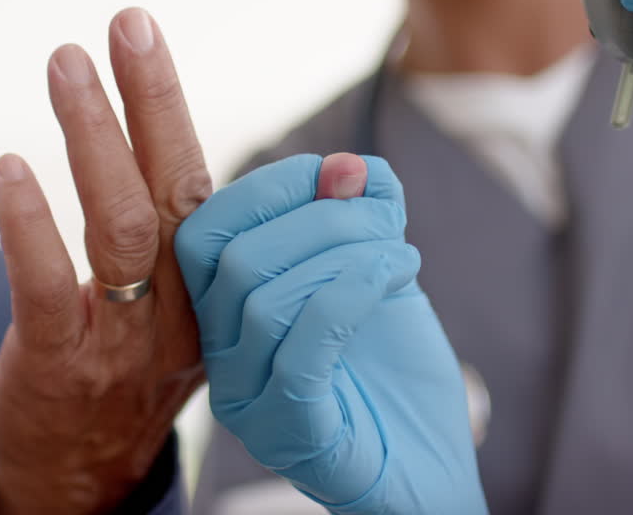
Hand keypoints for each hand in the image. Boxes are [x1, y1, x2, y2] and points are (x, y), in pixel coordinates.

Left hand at [0, 8, 210, 513]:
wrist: (86, 478)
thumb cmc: (131, 370)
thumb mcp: (185, 307)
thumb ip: (197, 233)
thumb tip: (206, 141)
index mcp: (213, 284)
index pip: (207, 182)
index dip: (175, 107)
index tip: (147, 31)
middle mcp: (182, 307)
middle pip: (177, 187)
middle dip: (154, 98)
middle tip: (126, 22)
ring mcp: (125, 339)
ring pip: (123, 227)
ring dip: (96, 139)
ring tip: (67, 63)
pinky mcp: (62, 365)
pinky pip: (49, 290)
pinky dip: (31, 226)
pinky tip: (10, 168)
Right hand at [175, 153, 486, 514]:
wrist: (430, 467)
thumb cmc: (394, 371)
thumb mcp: (379, 269)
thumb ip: (362, 215)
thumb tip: (347, 165)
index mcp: (224, 310)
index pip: (202, 230)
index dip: (265, 186)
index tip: (336, 173)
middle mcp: (220, 357)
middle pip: (230, 257)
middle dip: (316, 216)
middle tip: (384, 220)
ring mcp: (247, 400)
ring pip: (262, 299)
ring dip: (345, 254)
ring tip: (400, 256)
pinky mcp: (288, 436)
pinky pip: (300, 351)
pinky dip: (350, 295)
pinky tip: (395, 277)